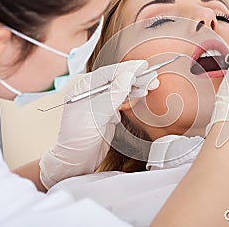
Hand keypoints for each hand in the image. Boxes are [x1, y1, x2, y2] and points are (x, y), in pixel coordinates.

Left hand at [39, 60, 158, 188]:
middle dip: (135, 77)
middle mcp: (91, 92)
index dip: (127, 68)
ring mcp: (100, 102)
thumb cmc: (77, 138)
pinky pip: (122, 99)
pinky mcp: (108, 113)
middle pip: (116, 79)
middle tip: (152, 76)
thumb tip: (128, 76)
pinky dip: (133, 96)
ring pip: (121, 89)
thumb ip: (113, 95)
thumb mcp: (95, 115)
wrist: (76, 161)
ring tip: (151, 83)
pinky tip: (142, 92)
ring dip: (136, 86)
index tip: (142, 66)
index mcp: (83, 88)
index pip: (108, 73)